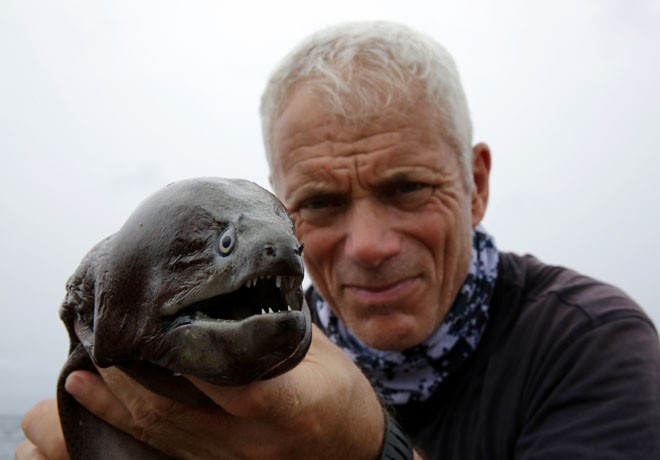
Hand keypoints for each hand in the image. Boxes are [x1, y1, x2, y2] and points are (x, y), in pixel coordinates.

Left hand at [23, 325, 385, 458]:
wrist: (353, 450)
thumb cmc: (342, 396)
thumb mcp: (323, 354)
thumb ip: (275, 327)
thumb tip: (231, 289)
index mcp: (293, 406)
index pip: (236, 387)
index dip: (190, 359)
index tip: (153, 322)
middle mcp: (256, 441)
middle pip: (179, 414)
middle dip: (129, 378)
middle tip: (96, 340)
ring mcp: (235, 459)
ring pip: (164, 435)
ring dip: (117, 405)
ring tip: (82, 376)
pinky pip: (169, 448)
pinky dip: (132, 425)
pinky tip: (105, 406)